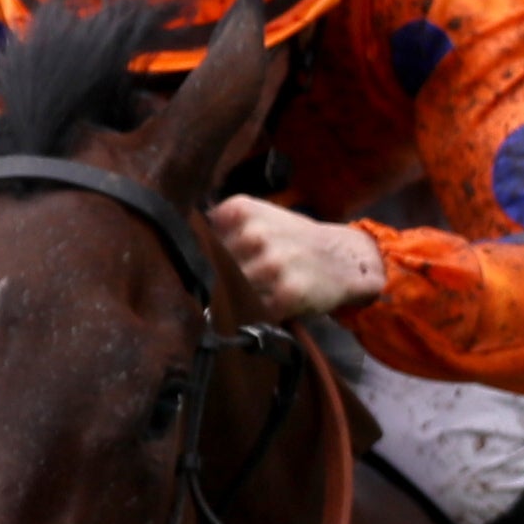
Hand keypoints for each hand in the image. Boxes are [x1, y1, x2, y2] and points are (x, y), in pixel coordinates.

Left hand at [206, 197, 384, 318]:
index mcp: (241, 211)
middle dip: (224, 279)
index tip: (223, 258)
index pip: (198, 243)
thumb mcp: (258, 217)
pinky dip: (261, 312)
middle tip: (252, 275)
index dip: (208, 256)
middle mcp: (254, 235)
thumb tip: (178, 256)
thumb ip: (219, 230)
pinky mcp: (285, 294)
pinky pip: (254, 312)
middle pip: (212, 272)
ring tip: (266, 286)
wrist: (346, 259)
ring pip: (231, 293)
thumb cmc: (294, 240)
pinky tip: (277, 298)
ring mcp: (270, 265)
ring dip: (243, 297)